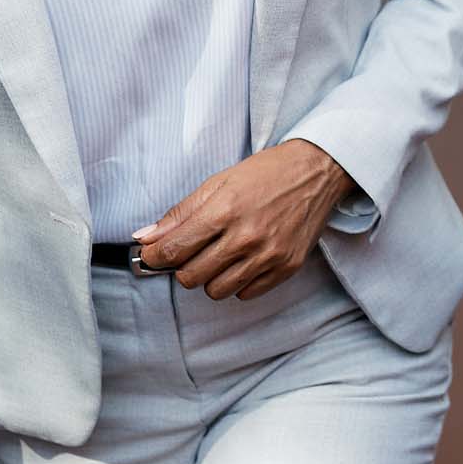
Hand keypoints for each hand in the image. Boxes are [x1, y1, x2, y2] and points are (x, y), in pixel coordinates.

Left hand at [133, 141, 354, 300]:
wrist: (317, 170)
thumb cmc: (265, 173)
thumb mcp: (218, 182)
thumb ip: (180, 214)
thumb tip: (145, 239)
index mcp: (224, 211)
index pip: (173, 251)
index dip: (155, 257)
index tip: (154, 255)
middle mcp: (246, 237)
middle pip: (191, 277)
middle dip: (183, 266)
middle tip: (193, 251)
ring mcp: (269, 255)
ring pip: (216, 291)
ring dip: (211, 277)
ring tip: (221, 255)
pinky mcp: (287, 267)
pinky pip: (246, 293)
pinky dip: (238, 281)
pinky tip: (244, 259)